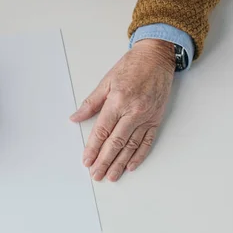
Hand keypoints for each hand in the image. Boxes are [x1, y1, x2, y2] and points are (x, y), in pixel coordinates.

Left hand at [70, 39, 174, 181]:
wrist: (157, 57)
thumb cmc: (131, 66)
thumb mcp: (106, 81)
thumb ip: (91, 103)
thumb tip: (75, 117)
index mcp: (118, 102)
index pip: (102, 131)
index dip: (93, 148)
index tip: (86, 161)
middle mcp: (133, 112)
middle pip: (116, 143)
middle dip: (104, 161)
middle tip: (96, 175)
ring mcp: (146, 117)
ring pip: (131, 146)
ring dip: (120, 163)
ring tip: (111, 176)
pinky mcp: (156, 119)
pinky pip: (147, 141)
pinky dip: (139, 155)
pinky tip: (131, 166)